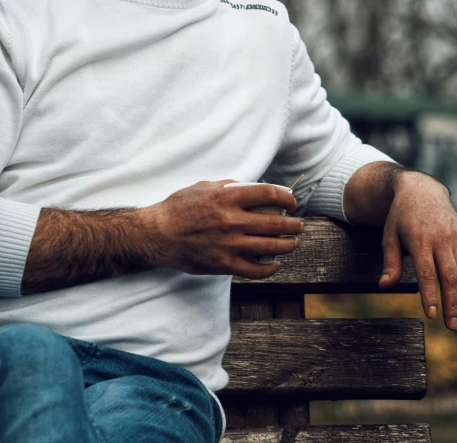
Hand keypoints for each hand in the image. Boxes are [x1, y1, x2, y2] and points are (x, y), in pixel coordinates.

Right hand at [141, 180, 302, 278]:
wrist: (157, 235)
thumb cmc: (179, 208)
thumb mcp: (203, 186)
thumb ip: (229, 186)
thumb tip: (252, 187)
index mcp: (227, 198)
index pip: (268, 194)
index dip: (286, 197)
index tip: (292, 202)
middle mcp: (231, 221)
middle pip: (275, 222)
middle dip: (294, 224)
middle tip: (299, 224)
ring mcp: (228, 244)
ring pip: (270, 246)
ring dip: (288, 244)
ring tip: (293, 242)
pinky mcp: (223, 265)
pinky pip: (255, 269)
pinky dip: (270, 269)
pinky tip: (275, 264)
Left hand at [378, 171, 456, 329]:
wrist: (422, 190)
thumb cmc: (401, 217)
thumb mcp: (389, 235)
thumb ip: (390, 262)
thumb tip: (385, 286)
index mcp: (419, 239)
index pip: (426, 272)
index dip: (430, 295)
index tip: (431, 315)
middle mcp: (441, 239)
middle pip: (450, 277)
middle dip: (451, 304)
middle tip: (451, 326)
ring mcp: (456, 239)